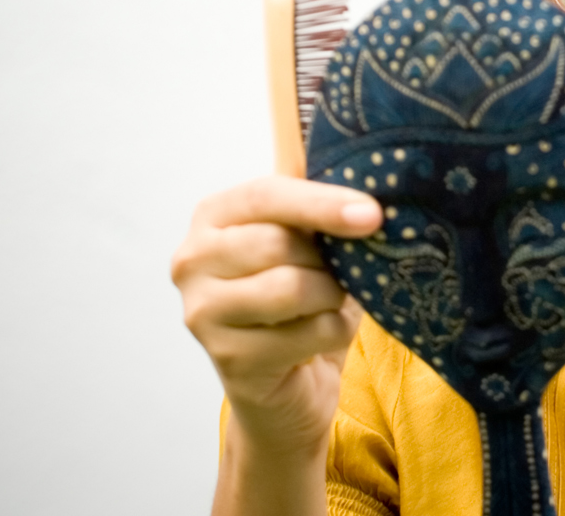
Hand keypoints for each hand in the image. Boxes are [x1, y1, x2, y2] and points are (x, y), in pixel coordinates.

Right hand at [171, 176, 382, 454]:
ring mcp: (202, 312)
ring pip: (292, 288)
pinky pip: (308, 331)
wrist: (288, 380)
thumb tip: (352, 183)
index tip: (372, 215)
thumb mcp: (307, 237)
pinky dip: (335, 331)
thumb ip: (317, 202)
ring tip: (330, 301)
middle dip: (326, 259)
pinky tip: (322, 336)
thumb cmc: (301, 292)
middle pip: (278, 243)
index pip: (265, 195)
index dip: (321, 202)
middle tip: (339, 272)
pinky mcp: (230, 358)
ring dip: (332, 295)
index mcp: (213, 217)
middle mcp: (192, 261)